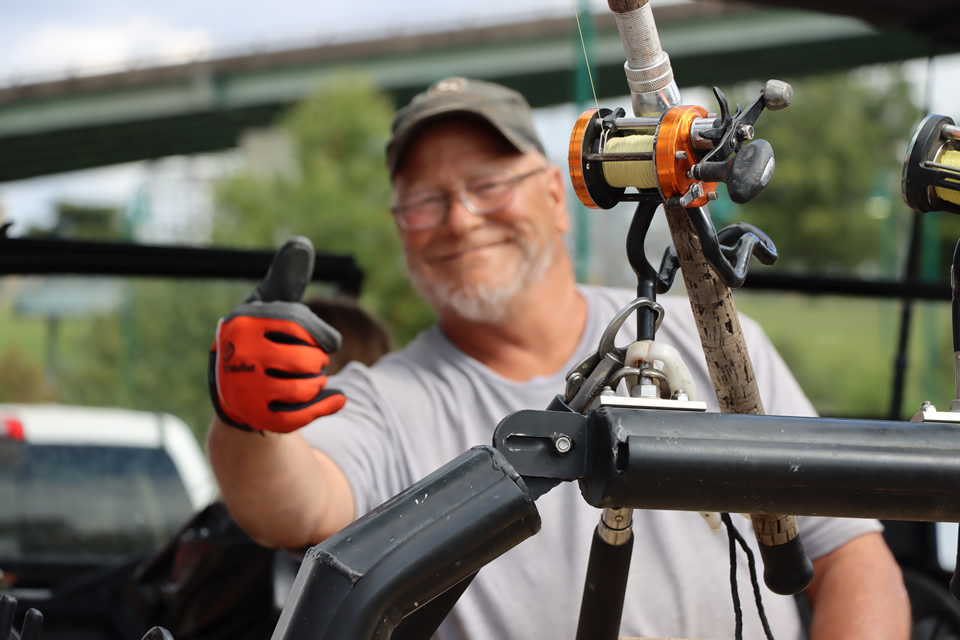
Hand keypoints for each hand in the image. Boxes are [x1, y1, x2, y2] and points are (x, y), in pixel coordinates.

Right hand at [208, 236, 345, 432]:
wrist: (234, 387)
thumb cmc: (259, 337)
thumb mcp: (268, 304)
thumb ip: (287, 277)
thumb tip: (302, 243)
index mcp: (245, 323)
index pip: (305, 327)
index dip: (322, 335)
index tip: (319, 341)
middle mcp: (240, 356)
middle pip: (309, 360)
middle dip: (317, 361)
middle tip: (307, 363)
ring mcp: (246, 390)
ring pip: (307, 387)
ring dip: (317, 383)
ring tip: (307, 379)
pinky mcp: (257, 418)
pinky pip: (303, 416)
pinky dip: (326, 407)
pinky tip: (339, 399)